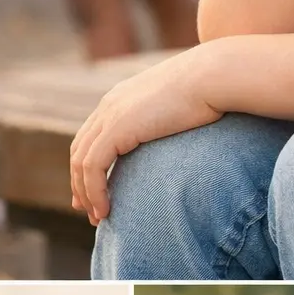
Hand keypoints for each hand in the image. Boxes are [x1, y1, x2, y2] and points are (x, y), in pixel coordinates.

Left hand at [70, 45, 223, 222]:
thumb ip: (168, 121)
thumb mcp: (180, 107)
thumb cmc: (210, 91)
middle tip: (88, 211)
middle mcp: (109, 105)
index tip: (94, 193)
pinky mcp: (117, 128)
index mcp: (121, 99)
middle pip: (80, 150)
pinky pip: (93, 167)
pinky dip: (94, 191)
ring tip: (98, 218)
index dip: (88, 167)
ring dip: (86, 194)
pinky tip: (105, 210)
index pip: (91, 136)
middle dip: (81, 184)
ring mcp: (111, 115)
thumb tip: (178, 136)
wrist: (213, 76)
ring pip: (81, 162)